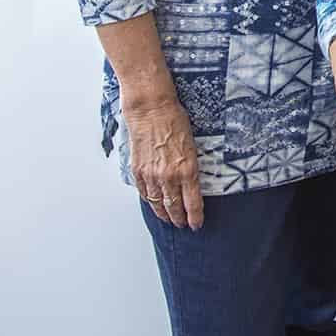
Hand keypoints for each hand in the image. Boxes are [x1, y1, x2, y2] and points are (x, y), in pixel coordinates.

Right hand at [123, 94, 203, 229]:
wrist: (152, 110)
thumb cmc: (175, 121)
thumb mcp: (192, 145)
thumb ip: (191, 167)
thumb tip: (192, 183)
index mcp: (187, 169)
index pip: (193, 203)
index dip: (195, 217)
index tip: (197, 224)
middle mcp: (169, 176)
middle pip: (174, 208)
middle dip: (180, 219)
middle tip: (184, 225)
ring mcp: (151, 176)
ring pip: (158, 204)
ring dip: (165, 215)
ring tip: (170, 220)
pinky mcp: (138, 172)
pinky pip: (144, 194)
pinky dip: (150, 202)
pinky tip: (154, 205)